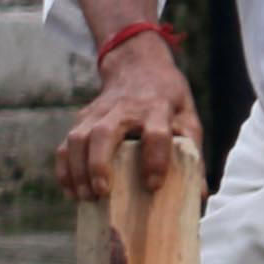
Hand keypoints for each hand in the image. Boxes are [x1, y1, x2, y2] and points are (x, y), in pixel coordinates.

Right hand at [56, 39, 198, 205]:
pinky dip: (65, 169)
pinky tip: (71, 190)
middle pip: (104, 134)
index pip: (156, 133)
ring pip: (78, 138)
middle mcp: (124, 109)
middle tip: (102, 192)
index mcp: (157, 108)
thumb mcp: (187, 117)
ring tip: (86, 197)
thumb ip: (192, 151)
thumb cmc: (167, 100)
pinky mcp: (81, 118)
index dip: (155, 159)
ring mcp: (98, 112)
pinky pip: (65, 144)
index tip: (153, 185)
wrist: (138, 66)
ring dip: (78, 170)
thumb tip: (198, 194)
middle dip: (99, 164)